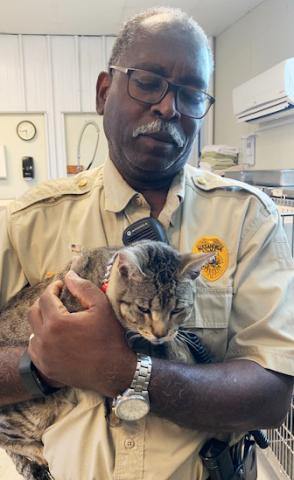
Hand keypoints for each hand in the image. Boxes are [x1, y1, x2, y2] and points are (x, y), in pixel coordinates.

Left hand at [27, 271, 135, 396]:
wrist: (114, 372)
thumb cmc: (109, 338)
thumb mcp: (101, 306)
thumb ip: (83, 287)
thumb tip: (69, 275)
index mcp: (57, 322)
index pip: (46, 297)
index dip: (54, 288)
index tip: (62, 286)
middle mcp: (45, 339)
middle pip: (34, 312)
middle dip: (44, 301)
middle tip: (57, 298)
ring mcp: (43, 355)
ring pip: (33, 330)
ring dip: (42, 320)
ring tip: (57, 317)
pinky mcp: (46, 367)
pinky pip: (34, 347)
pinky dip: (40, 338)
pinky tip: (54, 336)